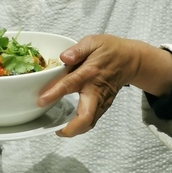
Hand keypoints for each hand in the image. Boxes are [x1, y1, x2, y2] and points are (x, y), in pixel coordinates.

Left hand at [37, 34, 171, 136]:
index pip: (70, 84)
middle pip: (86, 117)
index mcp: (90, 73)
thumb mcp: (94, 42)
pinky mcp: (104, 106)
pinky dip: (81, 126)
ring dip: (75, 130)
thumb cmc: (110, 50)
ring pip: (90, 122)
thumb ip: (78, 49)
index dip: (54, 93)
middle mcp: (96, 91)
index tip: (41, 101)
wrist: (130, 60)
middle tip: (56, 130)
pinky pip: (92, 120)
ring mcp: (102, 101)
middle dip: (71, 128)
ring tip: (60, 129)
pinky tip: (70, 123)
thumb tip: (63, 57)